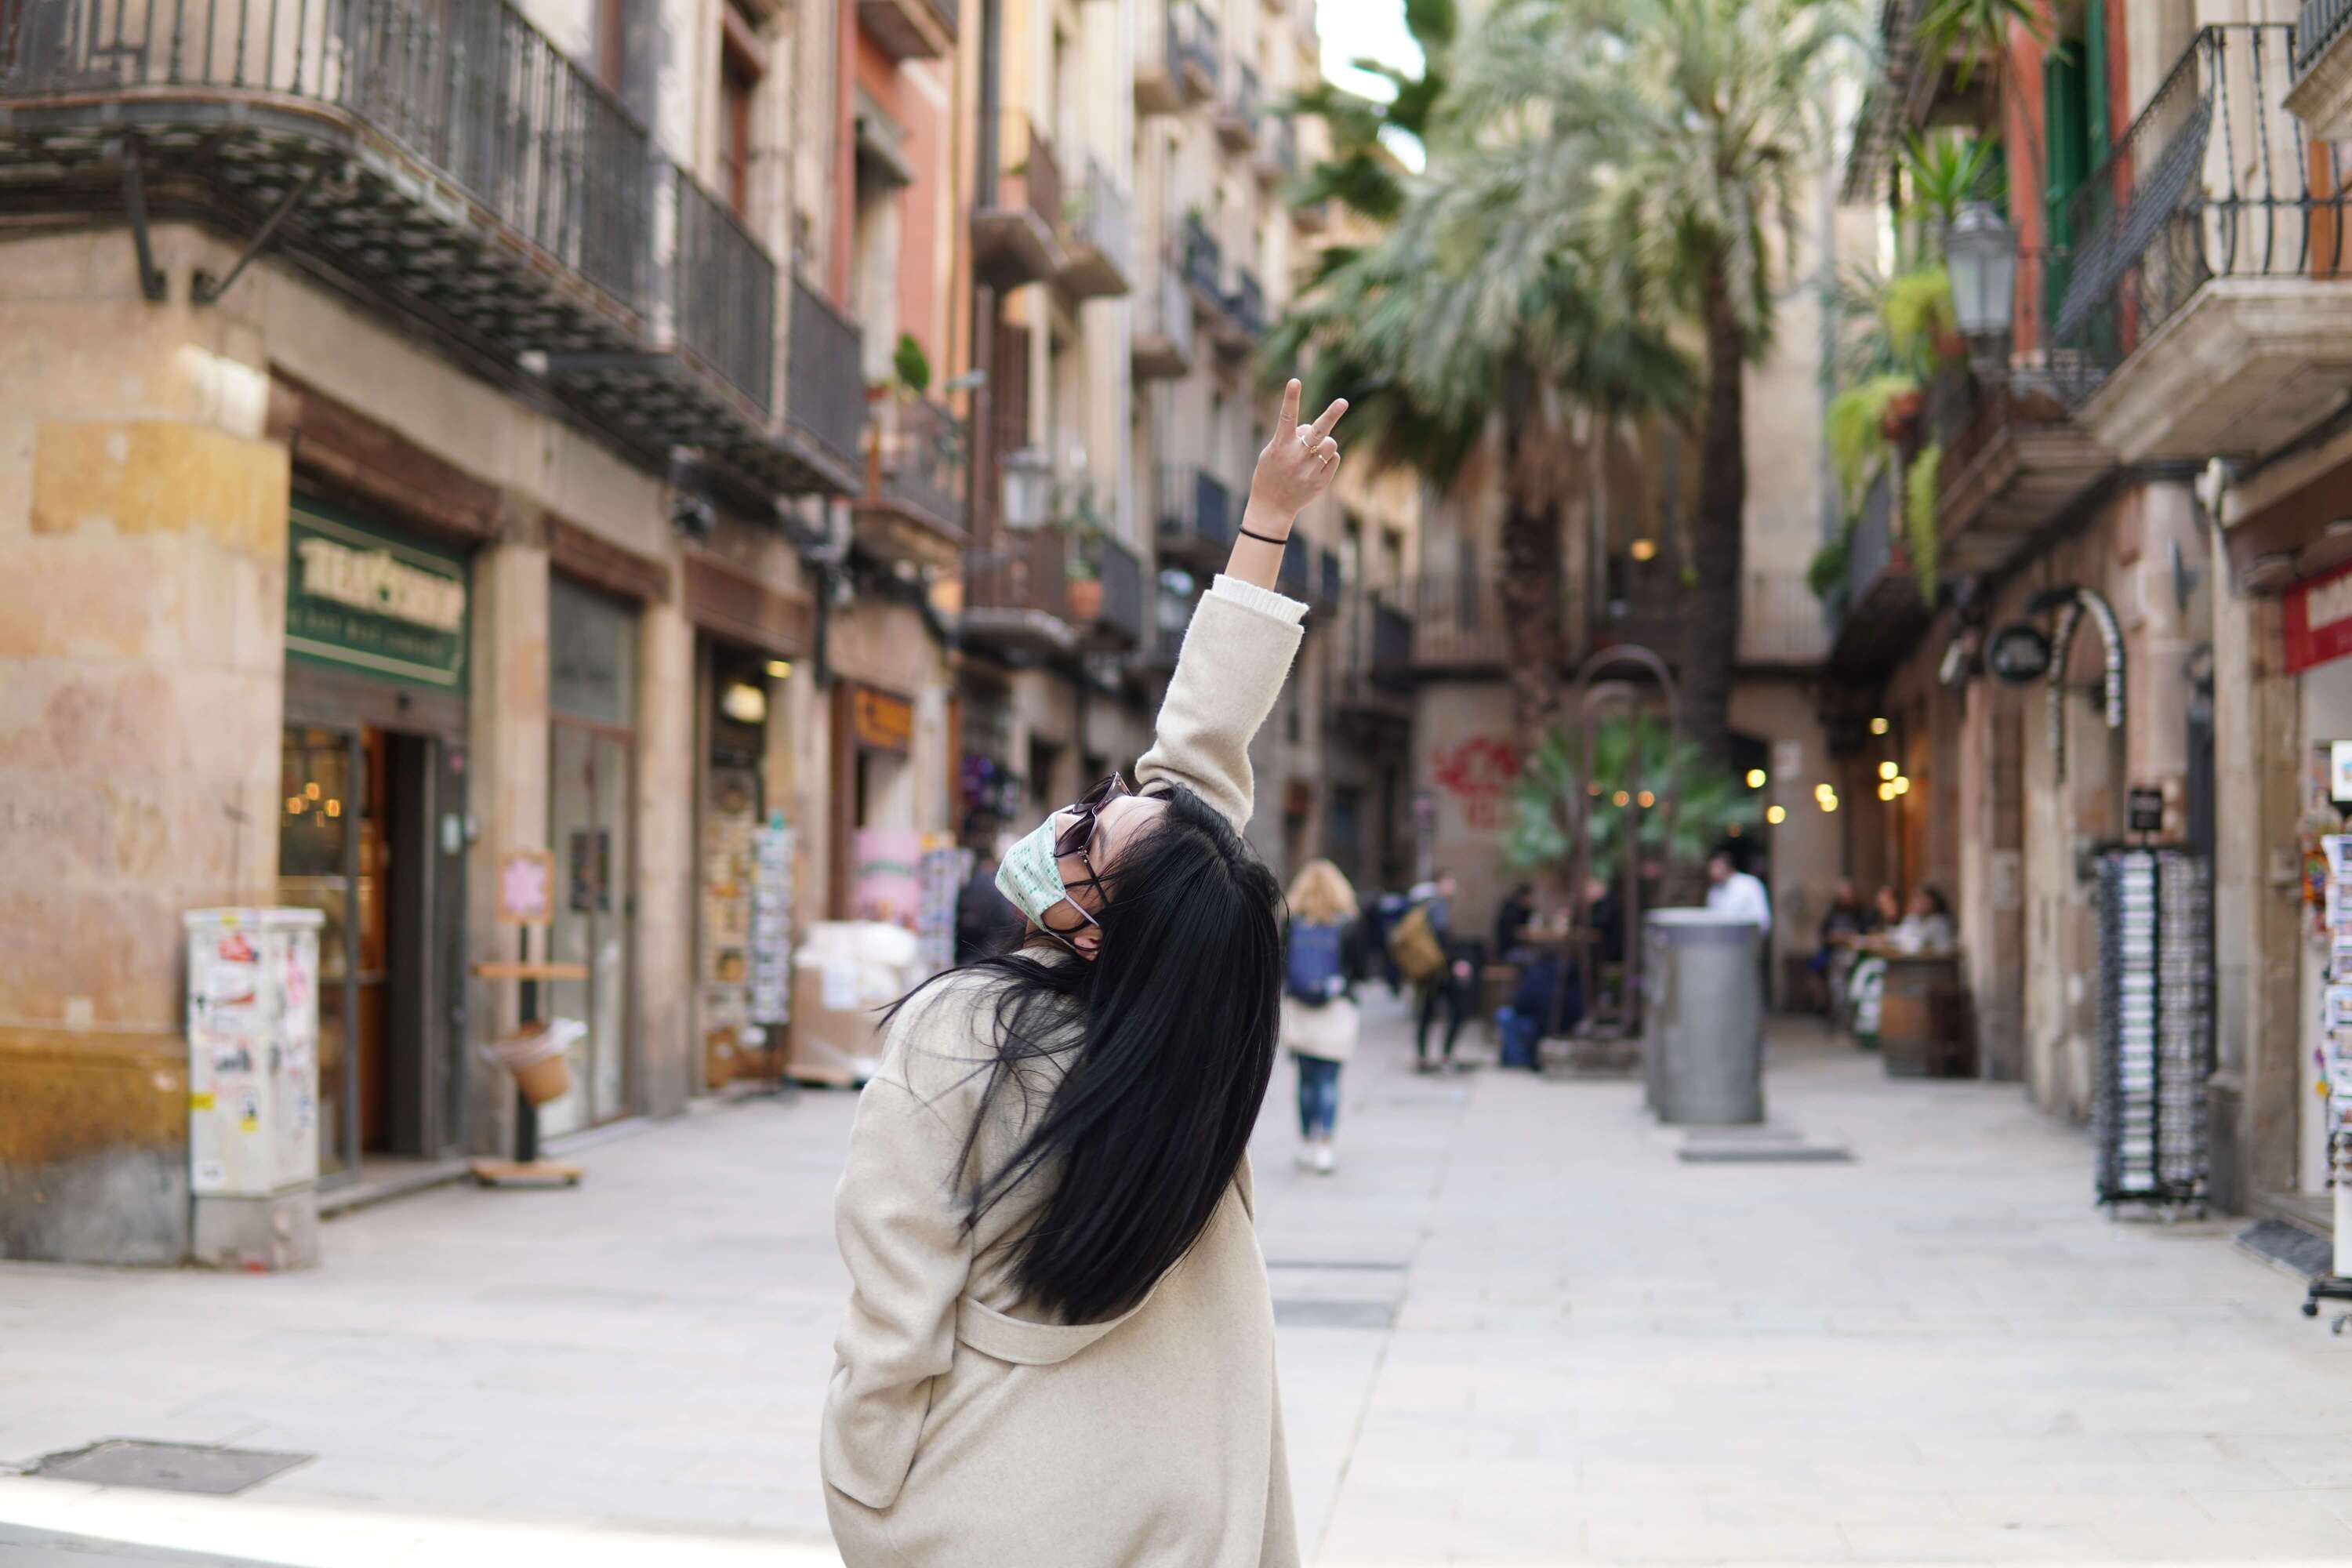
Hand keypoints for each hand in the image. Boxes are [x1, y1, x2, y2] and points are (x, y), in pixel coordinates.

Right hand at [1247, 378, 1347, 530]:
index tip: (1294, 381)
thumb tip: (1314, 428)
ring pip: (1331, 444)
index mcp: (1281, 446)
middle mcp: (1296, 456)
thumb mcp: (1273, 452)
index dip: (1291, 398)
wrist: (1272, 506)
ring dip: (1326, 442)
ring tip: (1314, 452)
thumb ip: (1291, 437)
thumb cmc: (1271, 472)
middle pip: (1318, 431)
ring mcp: (1309, 470)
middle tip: (1343, 401)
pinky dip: (1328, 459)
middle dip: (1331, 415)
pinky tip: (1316, 466)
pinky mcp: (1320, 481)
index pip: (1287, 417)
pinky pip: (1334, 459)